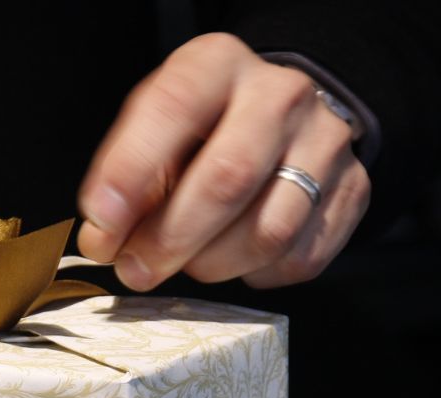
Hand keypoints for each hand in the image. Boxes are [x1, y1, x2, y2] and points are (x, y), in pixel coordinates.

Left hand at [78, 33, 370, 289]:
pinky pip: (298, 259)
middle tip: (136, 270)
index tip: (101, 227)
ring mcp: (324, 144)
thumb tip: (104, 241)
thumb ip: (125, 184)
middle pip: (228, 179)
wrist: (281, 120)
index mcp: (218, 66)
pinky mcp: (351, 192)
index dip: (131, 174)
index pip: (175, 108)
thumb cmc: (202, 133)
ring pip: (268, 231)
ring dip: (212, 265)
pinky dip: (255, 274)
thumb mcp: (154, 135)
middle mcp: (279, 96)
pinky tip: (235, 258)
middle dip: (170, 240)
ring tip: (188, 261)